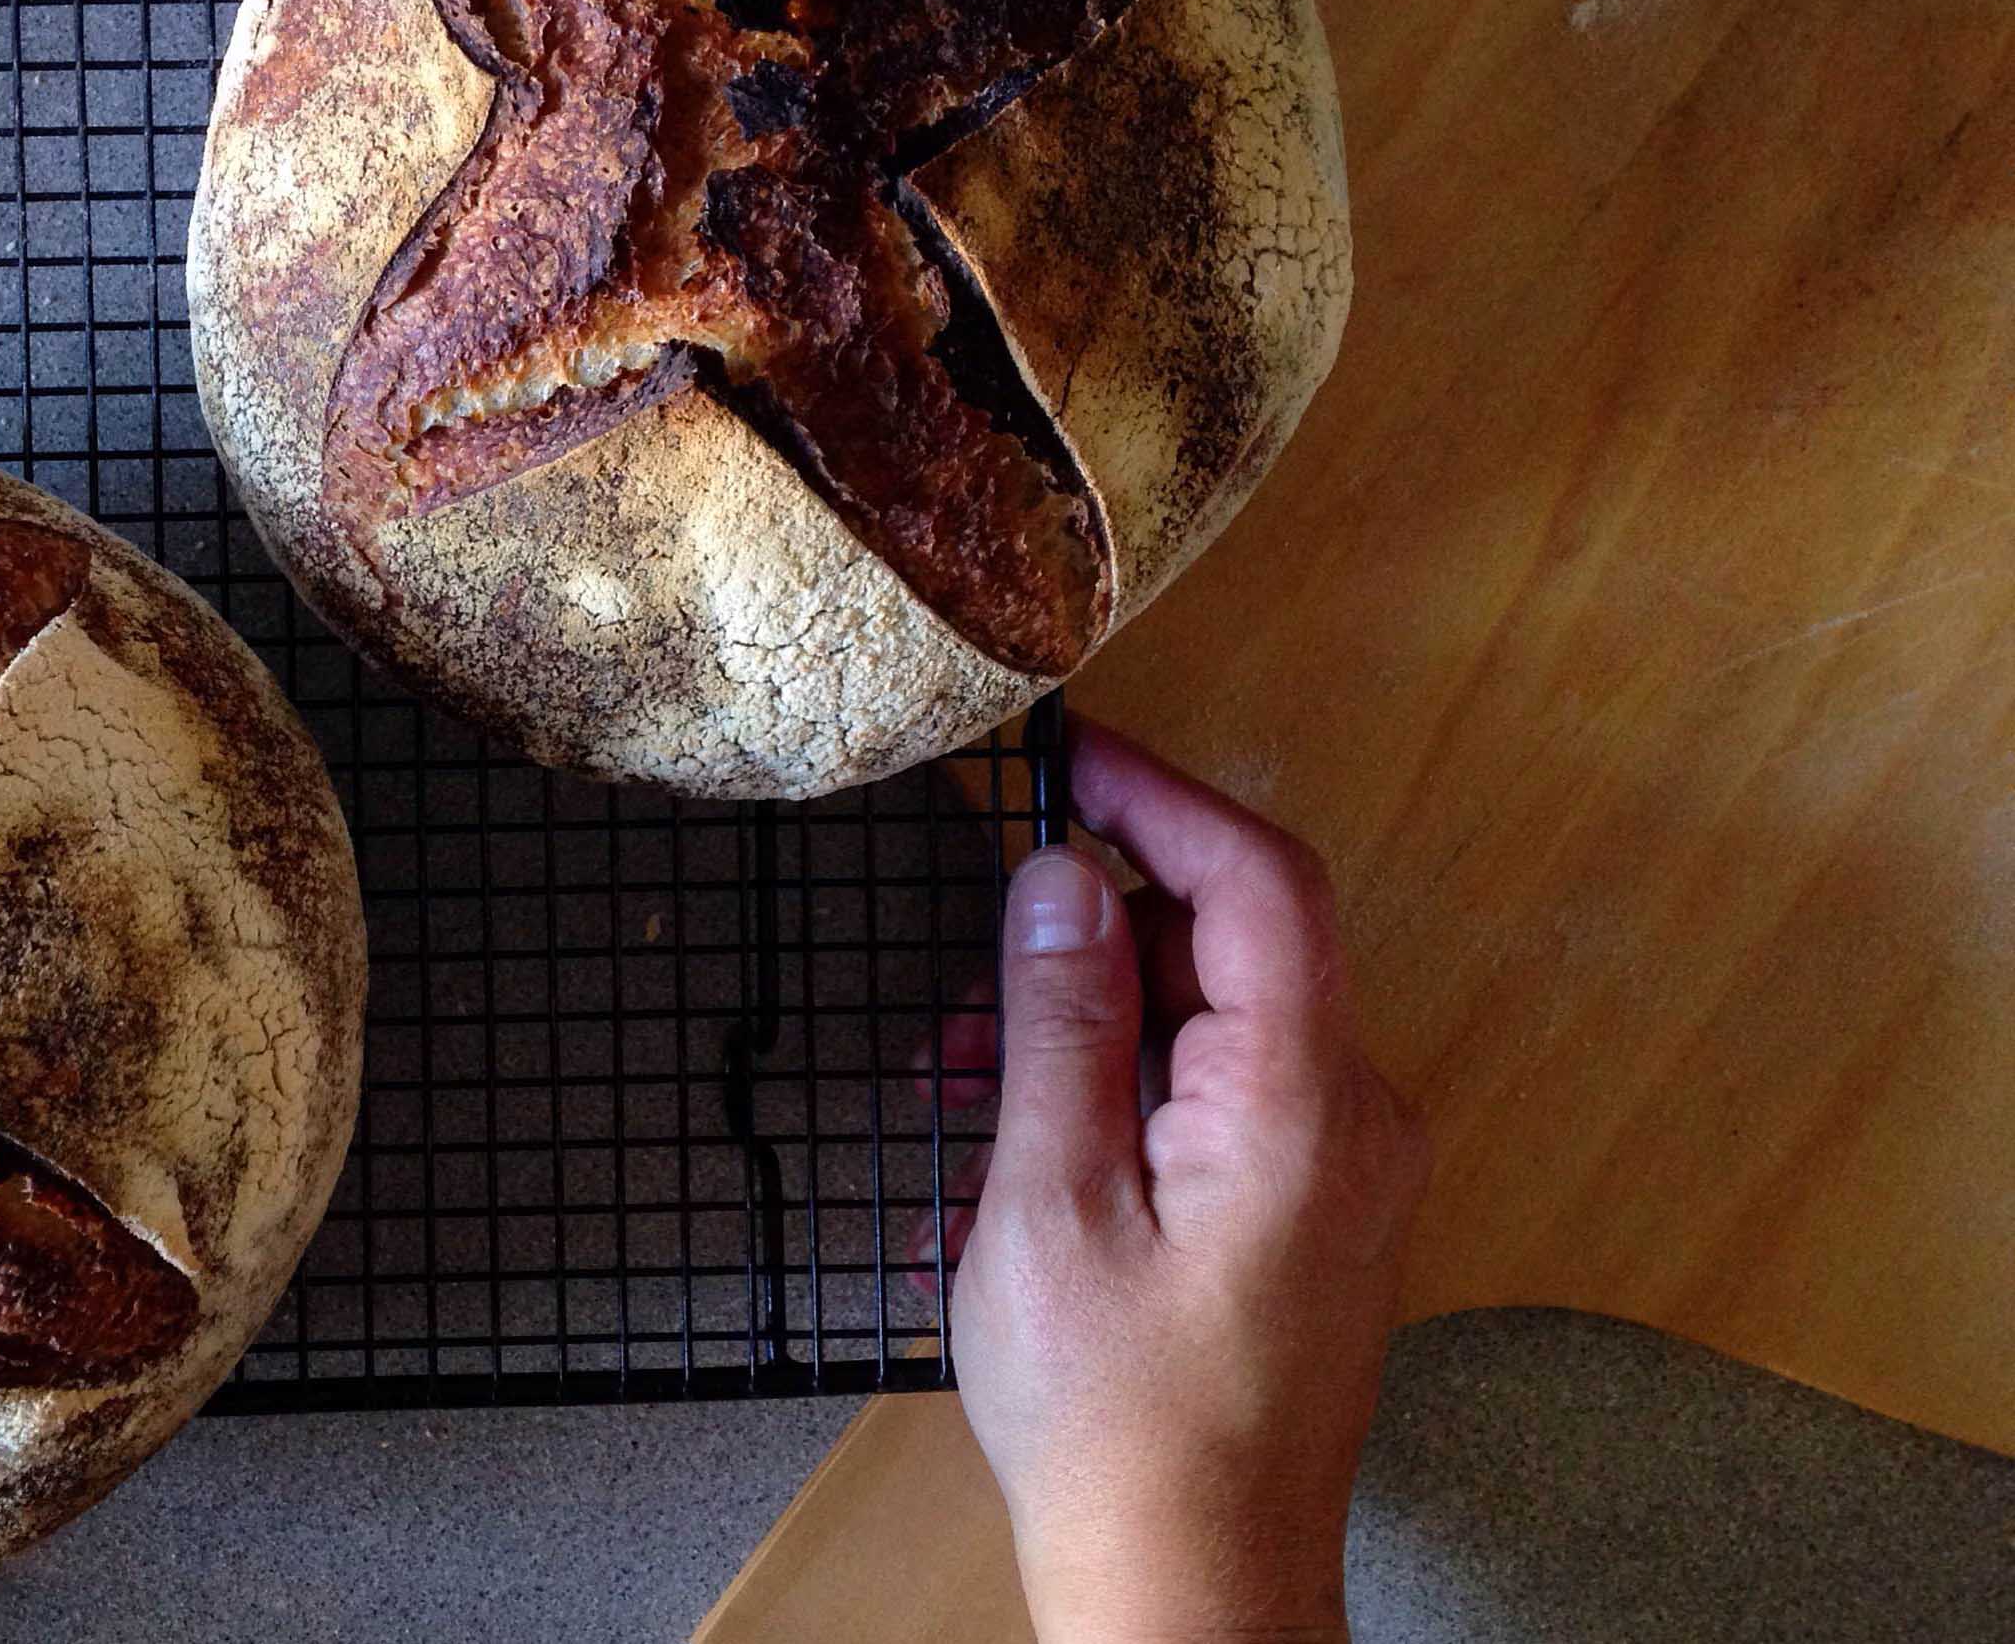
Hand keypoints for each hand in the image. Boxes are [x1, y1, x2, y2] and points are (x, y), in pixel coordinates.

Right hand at [943, 720, 1427, 1643]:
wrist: (1192, 1586)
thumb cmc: (1117, 1420)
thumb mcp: (1047, 1200)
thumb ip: (1059, 1023)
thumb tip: (1057, 879)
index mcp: (1298, 1101)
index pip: (1261, 879)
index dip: (1163, 797)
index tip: (1069, 758)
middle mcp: (1352, 1118)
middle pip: (1240, 943)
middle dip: (1097, 932)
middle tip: (970, 980)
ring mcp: (1344, 1170)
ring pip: (1222, 1020)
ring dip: (1097, 1018)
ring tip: (967, 1083)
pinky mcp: (1314, 1214)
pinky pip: (1225, 1094)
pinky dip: (1129, 1084)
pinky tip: (1027, 1145)